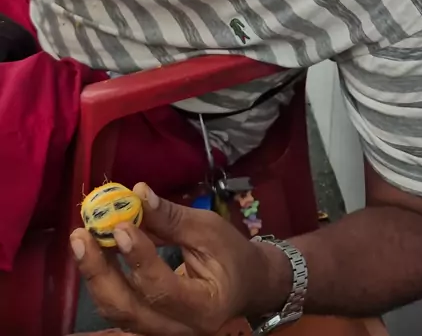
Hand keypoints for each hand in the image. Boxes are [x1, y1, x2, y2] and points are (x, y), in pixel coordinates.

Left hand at [70, 184, 291, 335]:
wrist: (246, 284)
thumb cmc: (232, 255)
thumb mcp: (211, 230)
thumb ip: (173, 218)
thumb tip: (138, 193)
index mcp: (204, 307)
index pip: (163, 289)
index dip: (139, 259)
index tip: (122, 225)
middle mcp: (178, 329)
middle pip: (129, 310)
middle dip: (100, 272)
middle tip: (82, 235)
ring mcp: (160, 330)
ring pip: (117, 311)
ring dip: (95, 274)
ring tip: (81, 239)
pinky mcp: (147, 322)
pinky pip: (118, 305)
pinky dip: (102, 278)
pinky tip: (94, 250)